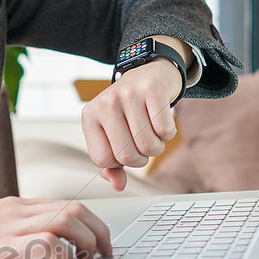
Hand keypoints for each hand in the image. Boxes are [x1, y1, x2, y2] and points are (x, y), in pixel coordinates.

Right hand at [0, 196, 111, 258]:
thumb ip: (16, 236)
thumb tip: (47, 252)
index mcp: (15, 207)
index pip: (65, 204)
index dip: (91, 224)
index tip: (99, 244)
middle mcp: (16, 211)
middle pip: (74, 208)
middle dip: (99, 231)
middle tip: (105, 254)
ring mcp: (10, 227)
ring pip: (67, 219)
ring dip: (88, 242)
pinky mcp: (2, 247)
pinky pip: (47, 242)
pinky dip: (65, 256)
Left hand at [83, 36, 188, 191]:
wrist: (149, 73)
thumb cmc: (128, 111)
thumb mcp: (112, 135)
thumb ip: (111, 165)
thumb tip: (117, 185)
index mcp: (90, 117)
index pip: (103, 160)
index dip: (118, 163)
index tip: (124, 151)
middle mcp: (105, 103)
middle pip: (127, 156)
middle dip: (141, 159)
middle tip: (142, 144)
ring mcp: (128, 94)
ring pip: (148, 146)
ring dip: (156, 147)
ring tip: (152, 133)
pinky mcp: (152, 89)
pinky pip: (165, 130)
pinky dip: (168, 134)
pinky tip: (162, 121)